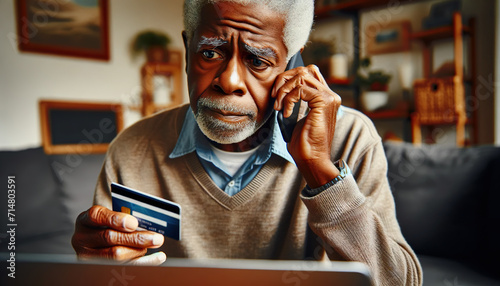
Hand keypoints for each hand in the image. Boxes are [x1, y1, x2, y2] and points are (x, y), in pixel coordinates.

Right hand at [72, 205, 165, 264]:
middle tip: (157, 238)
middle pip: (109, 237)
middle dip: (136, 238)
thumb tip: (145, 224)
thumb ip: (122, 218)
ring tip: (154, 244)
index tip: (134, 223)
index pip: (97, 216)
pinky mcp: (97, 268)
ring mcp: (87, 256)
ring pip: (115, 255)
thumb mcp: (107, 218)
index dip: (116, 219)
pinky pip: (123, 267)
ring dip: (139, 250)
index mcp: (85, 221)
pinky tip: (158, 257)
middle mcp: (82, 239)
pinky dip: (144, 262)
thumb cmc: (105, 226)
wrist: (92, 243)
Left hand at [272, 65, 341, 187]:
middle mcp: (330, 95)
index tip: (276, 95)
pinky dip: (288, 100)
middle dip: (284, 80)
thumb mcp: (297, 116)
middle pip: (304, 70)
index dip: (289, 79)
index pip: (308, 73)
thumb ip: (296, 100)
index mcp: (325, 97)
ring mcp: (329, 97)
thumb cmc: (303, 143)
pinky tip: (286, 113)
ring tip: (279, 107)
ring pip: (301, 76)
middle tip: (275, 97)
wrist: (312, 159)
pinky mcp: (324, 102)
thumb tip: (281, 87)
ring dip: (284, 90)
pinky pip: (300, 89)